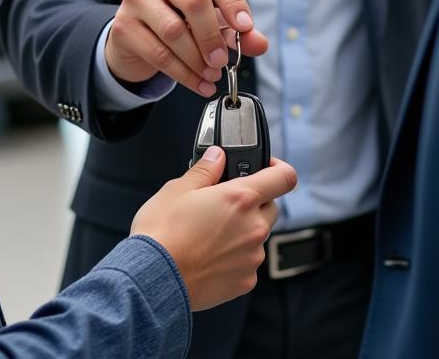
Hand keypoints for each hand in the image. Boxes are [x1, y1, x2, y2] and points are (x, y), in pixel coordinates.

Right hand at [105, 0, 268, 96]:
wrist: (135, 36)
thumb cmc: (179, 20)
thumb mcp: (212, 22)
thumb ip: (237, 32)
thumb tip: (260, 44)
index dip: (234, 3)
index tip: (246, 28)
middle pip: (195, 1)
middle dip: (213, 36)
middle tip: (223, 61)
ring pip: (174, 31)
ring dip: (198, 60)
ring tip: (211, 75)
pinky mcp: (123, 25)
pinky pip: (158, 53)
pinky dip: (183, 74)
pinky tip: (198, 83)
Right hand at [131, 148, 296, 310]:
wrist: (154, 279)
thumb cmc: (163, 234)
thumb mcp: (178, 189)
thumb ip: (205, 170)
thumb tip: (217, 157)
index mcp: (241, 199)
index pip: (284, 177)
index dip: (278, 168)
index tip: (266, 168)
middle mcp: (253, 228)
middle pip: (270, 207)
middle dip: (253, 202)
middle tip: (225, 203)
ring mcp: (251, 257)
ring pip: (258, 236)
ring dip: (242, 230)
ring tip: (209, 232)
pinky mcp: (244, 281)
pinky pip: (248, 261)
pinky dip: (235, 256)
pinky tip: (209, 254)